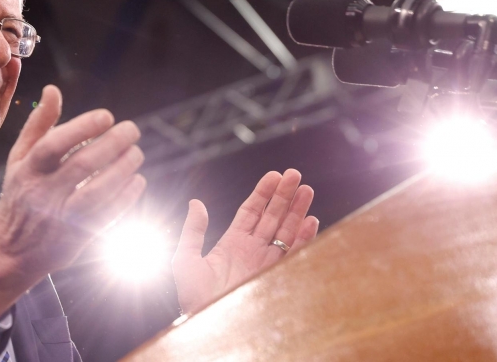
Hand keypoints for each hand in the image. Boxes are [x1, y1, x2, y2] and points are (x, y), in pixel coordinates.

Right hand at [0, 85, 145, 316]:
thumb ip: (38, 125)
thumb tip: (53, 89)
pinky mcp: (77, 238)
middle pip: (82, 166)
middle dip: (112, 144)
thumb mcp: (19, 160)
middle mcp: (42, 194)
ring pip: (98, 193)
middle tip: (132, 129)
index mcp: (27, 171)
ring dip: (123, 170)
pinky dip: (126, 197)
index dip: (82, 127)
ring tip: (137, 153)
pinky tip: (137, 180)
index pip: (53, 145)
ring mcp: (60, 218)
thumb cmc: (20, 195)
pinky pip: (107, 216)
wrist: (10, 252)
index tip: (107, 115)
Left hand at [172, 169, 318, 313]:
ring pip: (286, 231)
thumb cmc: (194, 297)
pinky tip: (311, 221)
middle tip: (295, 174)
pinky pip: (294, 254)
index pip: (251, 212)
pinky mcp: (276, 276)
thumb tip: (196, 203)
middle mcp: (252, 250)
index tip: (274, 175)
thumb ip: (193, 231)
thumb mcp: (185, 259)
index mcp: (232, 243)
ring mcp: (266, 263)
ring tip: (306, 190)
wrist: (209, 323)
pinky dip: (304, 238)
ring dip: (297, 210)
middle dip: (284, 195)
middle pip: (272, 216)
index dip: (263, 193)